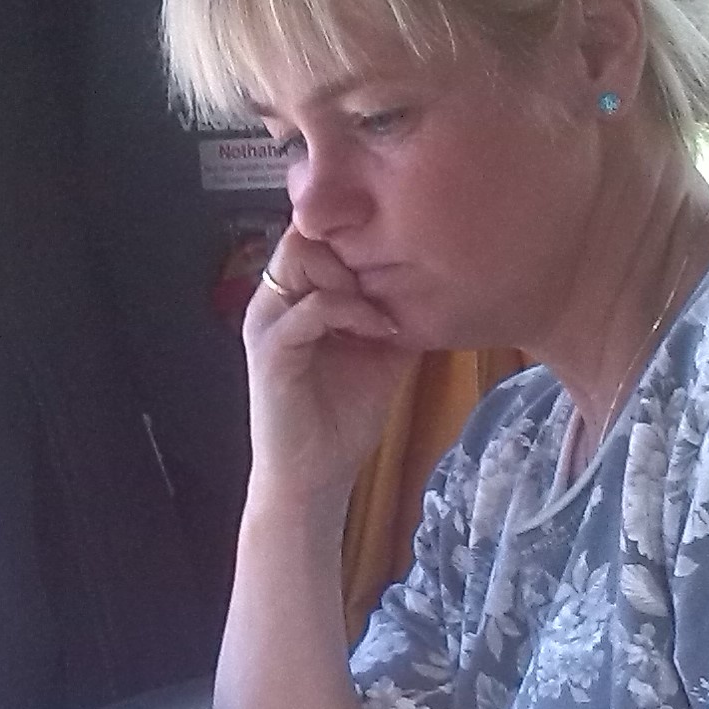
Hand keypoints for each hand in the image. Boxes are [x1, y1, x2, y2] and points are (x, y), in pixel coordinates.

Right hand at [242, 228, 415, 511]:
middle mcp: (274, 300)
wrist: (315, 476)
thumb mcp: (384, 350)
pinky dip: (353, 312)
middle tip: (393, 281)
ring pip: (301, 256)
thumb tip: (440, 275)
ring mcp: (267, 321)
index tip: (401, 257)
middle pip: (306, 231)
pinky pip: (312, 306)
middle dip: (354, 247)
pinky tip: (381, 332)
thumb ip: (396, 309)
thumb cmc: (344, 416)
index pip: (317, 233)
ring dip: (351, 273)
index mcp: (296, 296)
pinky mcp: (271, 350)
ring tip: (385, 307)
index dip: (356, 233)